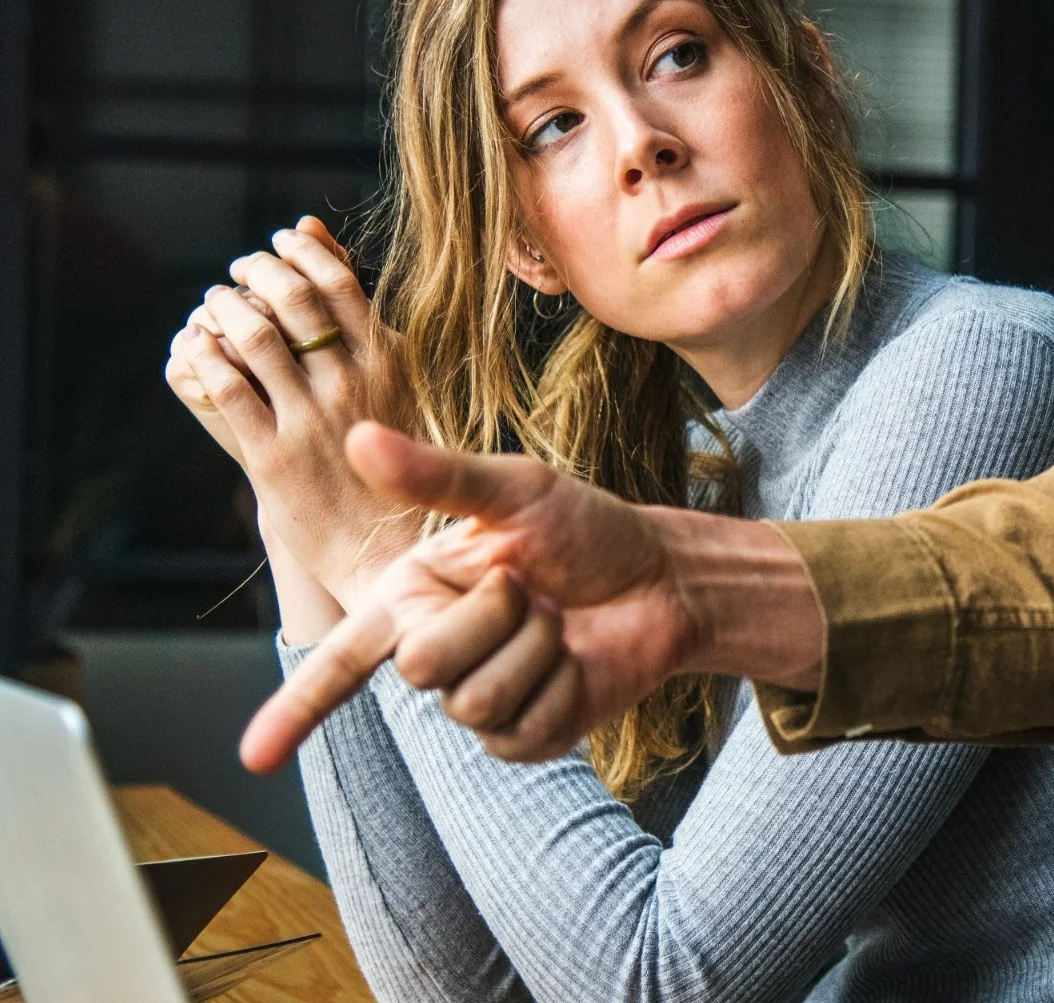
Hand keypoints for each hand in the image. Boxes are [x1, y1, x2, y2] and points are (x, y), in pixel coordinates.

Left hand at [164, 216, 418, 604]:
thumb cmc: (393, 456)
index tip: (280, 241)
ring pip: (256, 339)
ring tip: (215, 302)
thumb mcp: (395, 381)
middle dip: (257, 270)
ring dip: (225, 308)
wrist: (385, 543)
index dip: (301, 252)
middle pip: (294, 300)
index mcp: (389, 363)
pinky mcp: (272, 457)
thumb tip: (323, 241)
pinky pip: (228, 390)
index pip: (339, 282)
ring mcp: (311, 420)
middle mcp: (352, 385)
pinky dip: (205, 357)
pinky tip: (197, 346)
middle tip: (240, 267)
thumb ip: (362, 320)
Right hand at [242, 422, 821, 771]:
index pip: (341, 660)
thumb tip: (359, 437)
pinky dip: (560, 685)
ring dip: (533, 649)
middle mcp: (436, 650)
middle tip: (532, 586)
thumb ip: (437, 475)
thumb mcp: (516, 490)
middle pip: (421, 665)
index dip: (295, 709)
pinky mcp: (525, 735)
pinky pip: (520, 729)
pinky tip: (576, 661)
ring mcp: (478, 699)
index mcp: (414, 595)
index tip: (251, 757)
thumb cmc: (587, 528)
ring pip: (473, 701)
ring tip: (558, 619)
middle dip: (491, 616)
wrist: (661, 578)